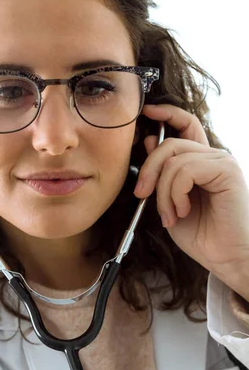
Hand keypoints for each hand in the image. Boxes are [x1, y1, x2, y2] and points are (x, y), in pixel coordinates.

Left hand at [134, 104, 248, 295]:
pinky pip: (185, 170)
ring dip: (163, 192)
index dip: (166, 114)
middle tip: (141, 194)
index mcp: (200, 161)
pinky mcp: (227, 171)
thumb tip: (148, 141)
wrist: (225, 258)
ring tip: (171, 215)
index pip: (185, 125)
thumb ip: (161, 174)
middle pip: (169, 143)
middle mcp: (213, 156)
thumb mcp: (170, 202)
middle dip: (148, 169)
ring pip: (173, 160)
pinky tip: (183, 211)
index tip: (146, 112)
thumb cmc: (201, 235)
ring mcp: (221, 161)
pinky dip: (175, 194)